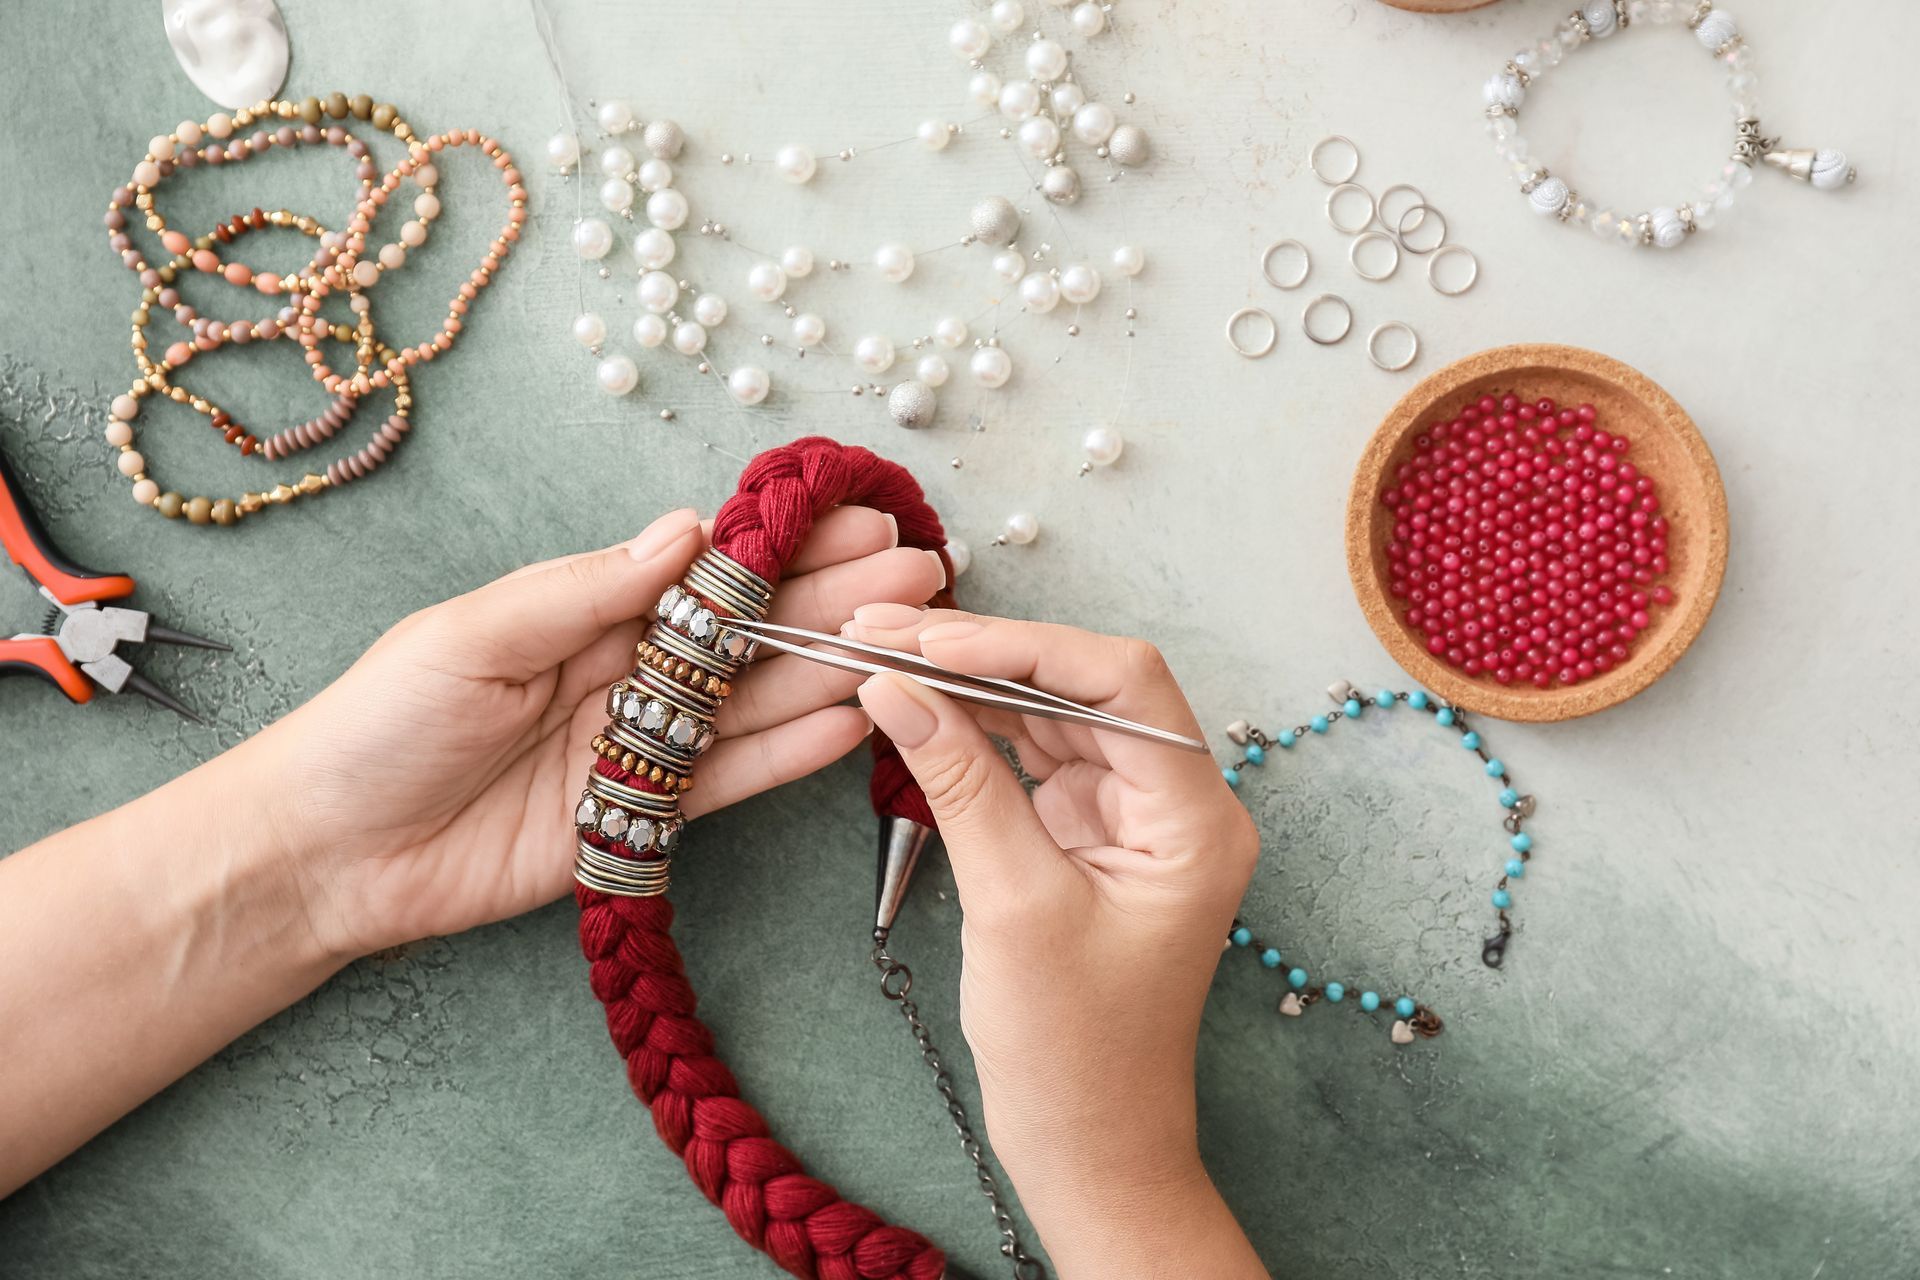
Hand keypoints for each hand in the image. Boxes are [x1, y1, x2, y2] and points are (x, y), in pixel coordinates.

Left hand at [249, 506, 945, 961]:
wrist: (326, 856)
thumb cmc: (378, 725)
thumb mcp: (473, 635)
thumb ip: (587, 588)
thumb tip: (687, 531)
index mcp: (585, 609)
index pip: (707, 571)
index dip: (785, 547)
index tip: (859, 520)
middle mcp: (625, 670)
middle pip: (750, 633)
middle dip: (835, 601)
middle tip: (921, 575)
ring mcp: (639, 745)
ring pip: (755, 701)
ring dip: (833, 670)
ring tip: (913, 641)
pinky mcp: (641, 818)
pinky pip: (730, 781)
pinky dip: (791, 755)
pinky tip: (855, 724)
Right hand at [848, 606, 1267, 1278]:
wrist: (1090, 1149)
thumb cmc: (1076, 1055)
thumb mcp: (1013, 907)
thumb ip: (961, 782)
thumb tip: (896, 686)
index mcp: (1197, 821)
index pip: (1122, 684)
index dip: (1025, 646)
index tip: (931, 641)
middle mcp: (1177, 805)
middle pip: (1085, 686)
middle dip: (984, 653)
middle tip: (883, 630)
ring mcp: (1131, 818)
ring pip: (1053, 713)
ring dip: (969, 682)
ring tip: (879, 651)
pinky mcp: (1088, 836)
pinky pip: (1032, 756)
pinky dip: (974, 729)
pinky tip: (914, 704)